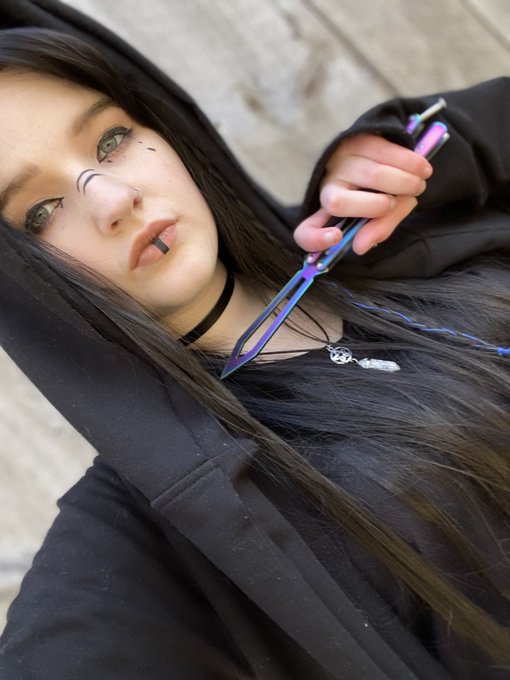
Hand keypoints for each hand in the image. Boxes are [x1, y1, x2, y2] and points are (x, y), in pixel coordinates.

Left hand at [294, 134, 432, 254]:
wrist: (394, 153)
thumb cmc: (386, 192)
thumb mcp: (386, 215)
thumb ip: (378, 229)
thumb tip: (361, 247)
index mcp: (329, 214)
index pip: (306, 233)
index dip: (315, 239)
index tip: (336, 237)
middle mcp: (328, 186)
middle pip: (337, 203)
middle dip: (378, 207)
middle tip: (397, 204)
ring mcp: (340, 161)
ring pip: (371, 176)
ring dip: (404, 183)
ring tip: (418, 185)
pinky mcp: (358, 138)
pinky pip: (385, 152)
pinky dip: (410, 164)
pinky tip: (422, 169)